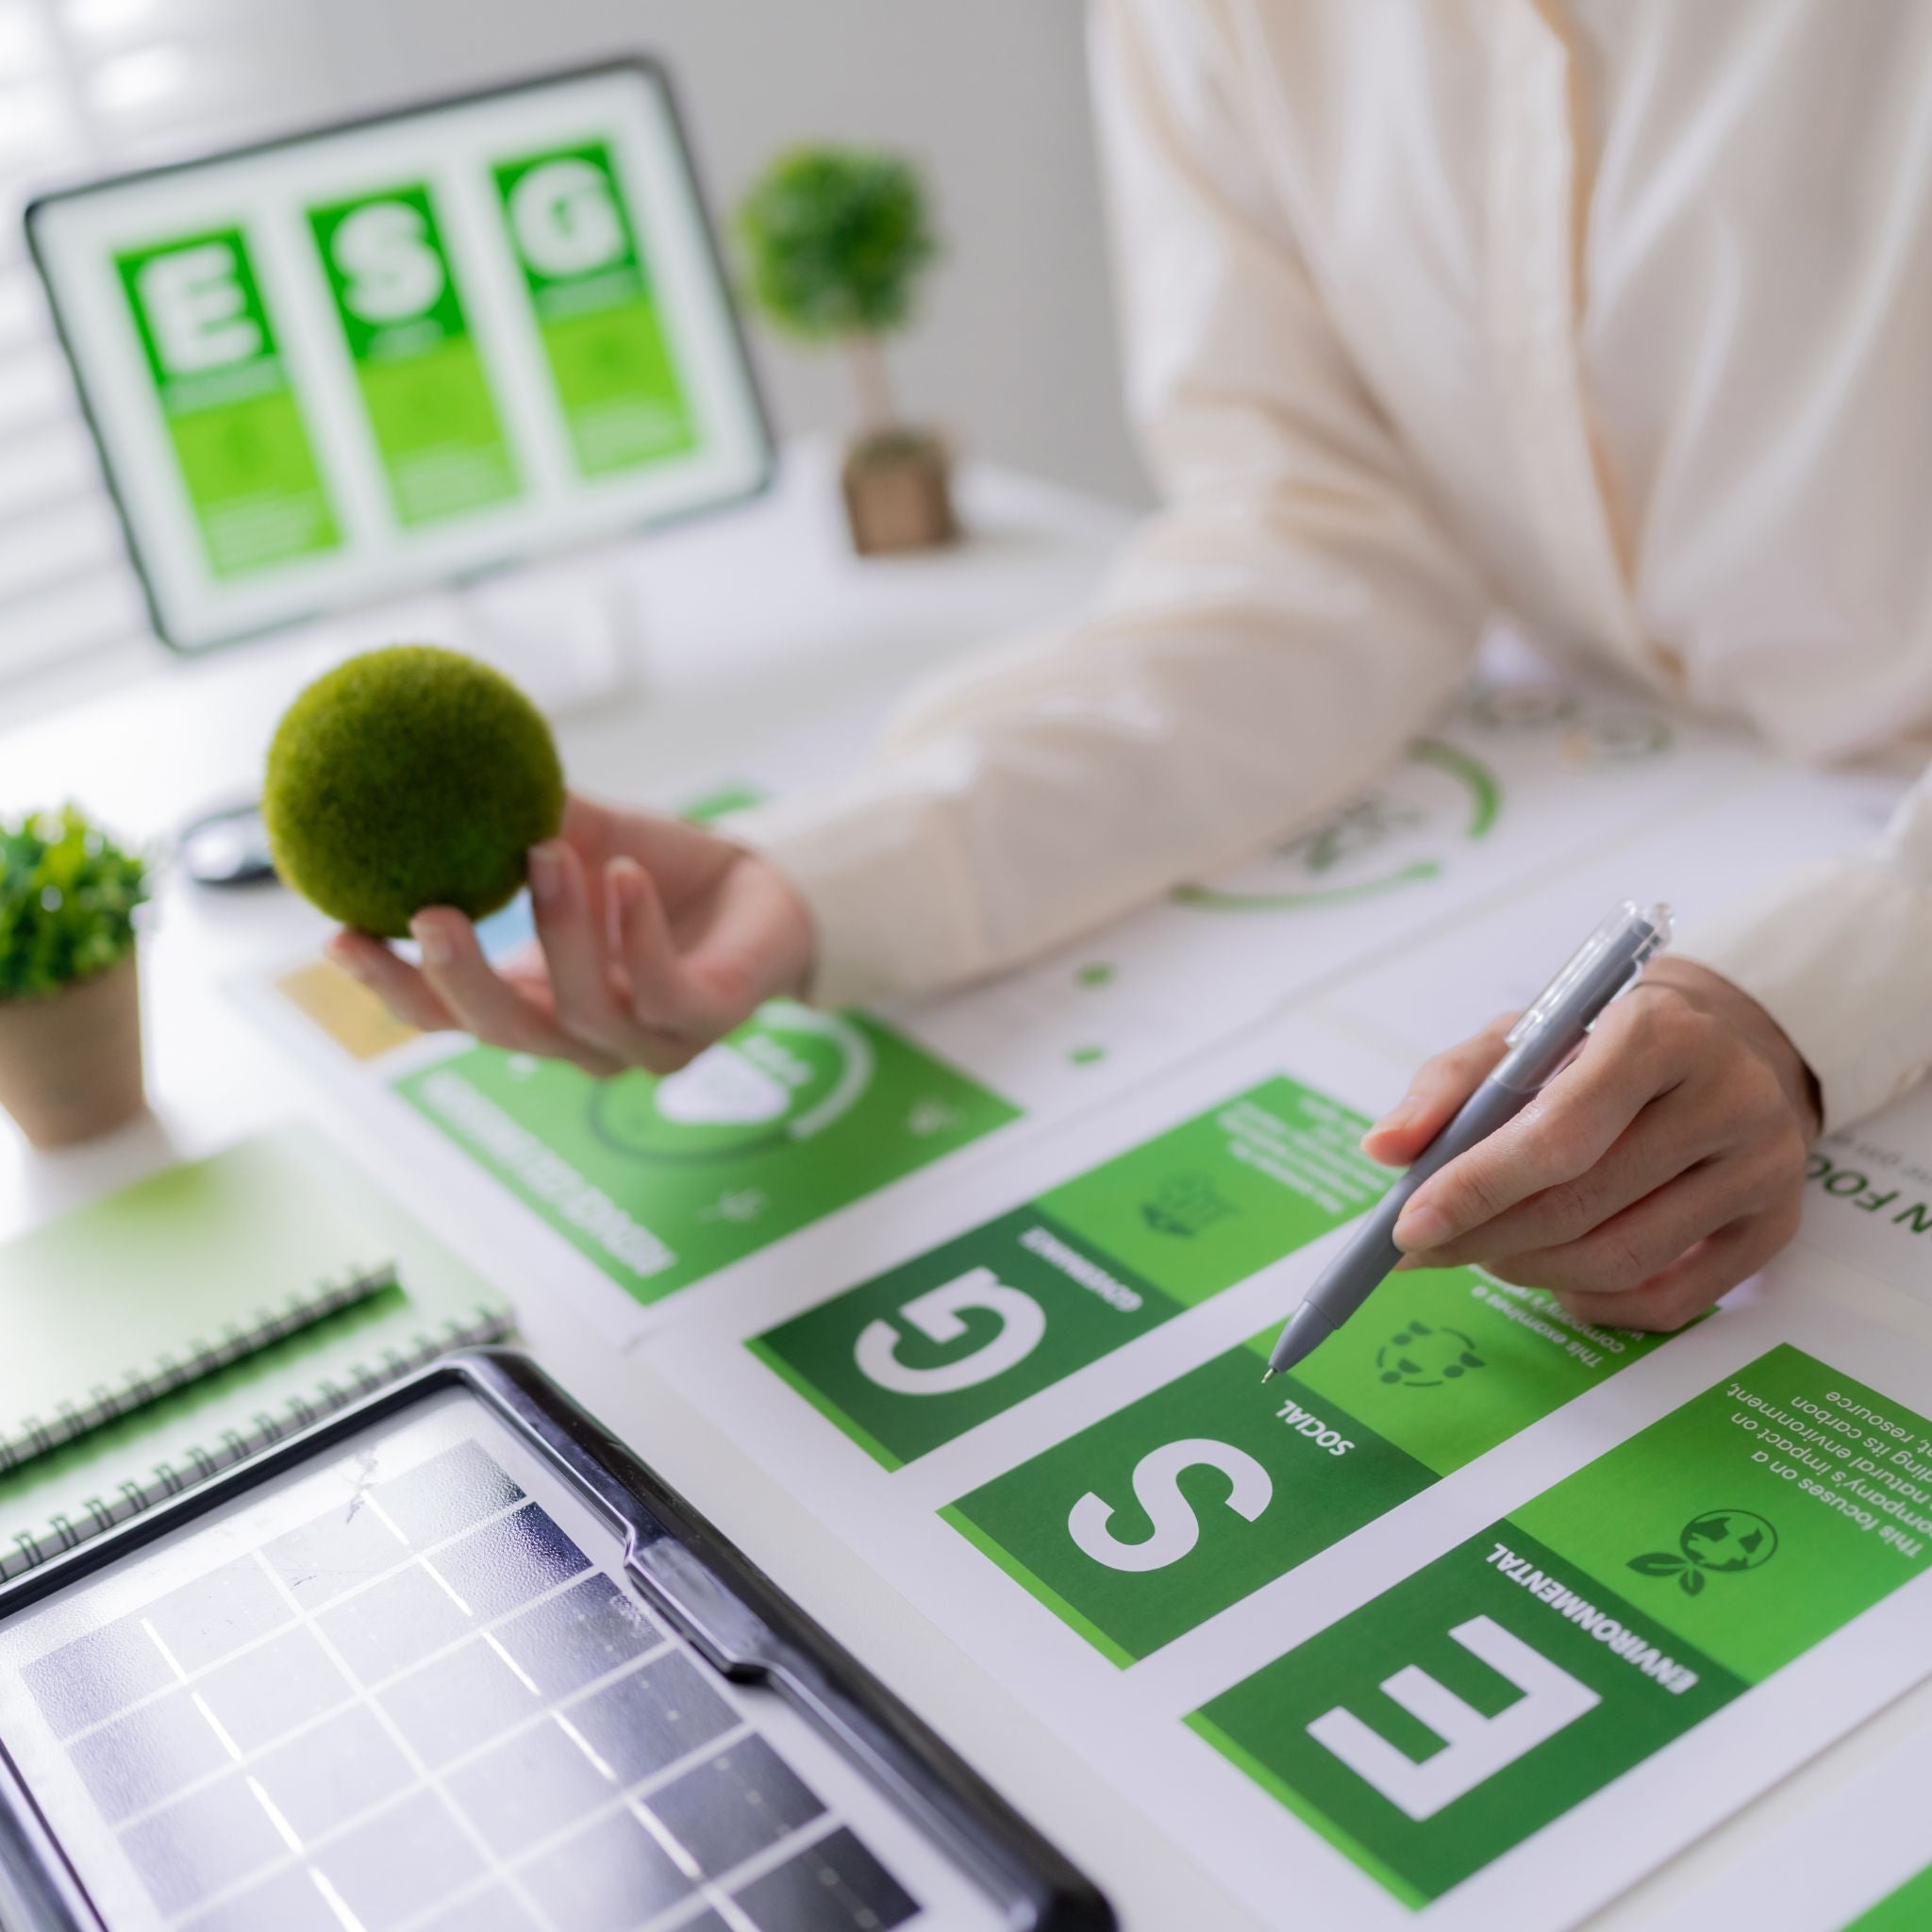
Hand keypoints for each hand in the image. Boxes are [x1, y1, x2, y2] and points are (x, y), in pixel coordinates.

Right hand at [327, 793, 815, 1076]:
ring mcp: (650, 1042)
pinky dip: (636, 933)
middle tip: (428, 913)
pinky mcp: (711, 1024)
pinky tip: (623, 876)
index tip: (337, 934)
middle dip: (460, 979)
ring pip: (585, 1011)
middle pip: (505, 1034)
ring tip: (547, 852)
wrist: (773, 890)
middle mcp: (586, 1040)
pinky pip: (664, 992)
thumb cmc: (662, 873)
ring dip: (558, 929)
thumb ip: (509, 823)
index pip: (449, 1015)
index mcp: (537, 1006)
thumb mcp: (578, 838)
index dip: (393, 986)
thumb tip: (426, 761)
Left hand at [1362, 959, 1821, 1330]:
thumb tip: (1383, 1151)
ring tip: (1483, 1253)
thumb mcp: (1523, 1037)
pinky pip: (1669, 1301)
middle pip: (1583, 1204)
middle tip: (1423, 1249)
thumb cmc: (1600, 1043)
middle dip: (1484, 1238)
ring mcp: (1765, 1167)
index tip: (1406, 1225)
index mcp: (1659, 1032)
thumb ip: (1448, 1088)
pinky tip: (1554, 1276)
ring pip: (1621, 1259)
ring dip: (1529, 1270)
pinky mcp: (1778, 1227)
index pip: (1558, 1133)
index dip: (1477, 1187)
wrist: (1725, 1044)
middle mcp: (1729, 1097)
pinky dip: (1593, 1302)